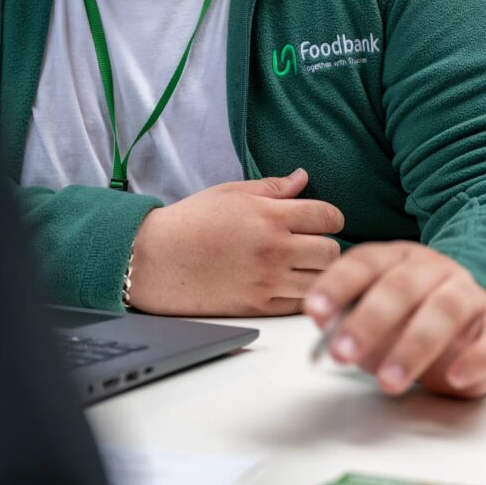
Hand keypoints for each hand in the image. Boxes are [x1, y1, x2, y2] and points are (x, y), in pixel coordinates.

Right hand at [130, 169, 343, 315]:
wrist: (154, 260)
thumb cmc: (190, 222)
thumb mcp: (231, 193)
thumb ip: (273, 188)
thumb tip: (303, 177)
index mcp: (270, 216)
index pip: (328, 216)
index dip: (330, 217)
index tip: (322, 221)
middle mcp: (274, 249)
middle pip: (331, 251)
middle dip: (327, 245)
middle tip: (313, 245)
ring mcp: (268, 281)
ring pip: (321, 280)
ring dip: (318, 273)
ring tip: (304, 267)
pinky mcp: (258, 306)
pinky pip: (299, 304)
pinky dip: (301, 295)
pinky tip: (289, 284)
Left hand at [305, 242, 485, 397]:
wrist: (474, 326)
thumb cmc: (411, 322)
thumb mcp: (372, 320)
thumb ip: (346, 322)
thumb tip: (323, 329)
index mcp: (397, 260)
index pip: (365, 262)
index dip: (338, 285)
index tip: (315, 312)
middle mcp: (435, 269)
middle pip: (401, 286)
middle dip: (368, 321)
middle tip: (342, 354)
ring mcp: (470, 293)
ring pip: (445, 310)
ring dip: (414, 346)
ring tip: (387, 382)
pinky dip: (477, 357)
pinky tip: (454, 378)